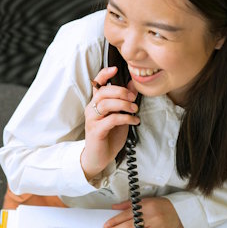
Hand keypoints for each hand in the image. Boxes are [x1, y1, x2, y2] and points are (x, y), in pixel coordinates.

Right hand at [80, 66, 139, 180]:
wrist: (99, 158)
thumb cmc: (109, 136)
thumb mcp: (120, 116)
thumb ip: (124, 102)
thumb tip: (133, 85)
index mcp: (97, 103)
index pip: (97, 84)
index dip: (105, 74)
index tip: (116, 69)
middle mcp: (92, 109)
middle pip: (103, 92)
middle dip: (120, 91)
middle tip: (133, 98)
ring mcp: (92, 119)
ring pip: (106, 104)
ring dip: (124, 104)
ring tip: (134, 109)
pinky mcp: (96, 131)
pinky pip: (111, 119)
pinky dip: (125, 118)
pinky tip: (134, 120)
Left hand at [102, 197, 185, 227]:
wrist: (184, 212)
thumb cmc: (164, 206)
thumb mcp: (147, 201)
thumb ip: (130, 204)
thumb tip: (114, 207)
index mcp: (147, 206)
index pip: (126, 214)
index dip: (114, 221)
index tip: (105, 226)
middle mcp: (152, 217)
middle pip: (130, 226)